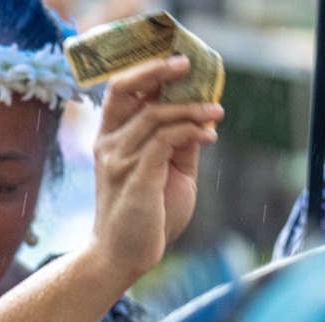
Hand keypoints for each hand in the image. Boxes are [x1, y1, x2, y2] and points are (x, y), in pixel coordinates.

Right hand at [91, 55, 223, 277]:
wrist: (123, 256)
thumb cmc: (144, 216)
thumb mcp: (165, 172)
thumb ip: (176, 143)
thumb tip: (200, 114)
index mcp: (110, 139)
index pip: (121, 90)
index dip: (148, 70)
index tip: (181, 63)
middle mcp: (108, 144)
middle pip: (122, 88)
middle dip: (157, 70)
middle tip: (189, 65)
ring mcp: (119, 160)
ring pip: (154, 114)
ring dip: (191, 108)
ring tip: (216, 112)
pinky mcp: (136, 177)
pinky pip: (165, 140)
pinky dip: (191, 131)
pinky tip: (210, 136)